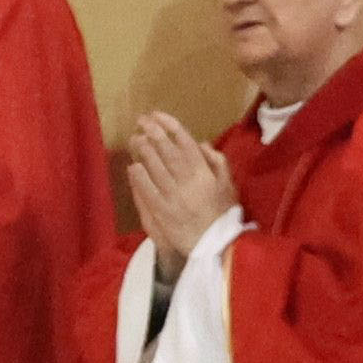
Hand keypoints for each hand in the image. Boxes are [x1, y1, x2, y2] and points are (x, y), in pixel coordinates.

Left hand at [124, 111, 238, 255]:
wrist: (218, 247)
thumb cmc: (224, 215)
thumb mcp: (229, 186)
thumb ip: (217, 162)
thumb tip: (201, 144)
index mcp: (205, 173)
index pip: (185, 142)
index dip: (170, 126)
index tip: (158, 115)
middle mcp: (188, 181)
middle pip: (166, 151)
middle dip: (152, 132)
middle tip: (141, 121)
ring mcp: (173, 197)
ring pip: (154, 168)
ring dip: (143, 150)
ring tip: (135, 138)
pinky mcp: (162, 212)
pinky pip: (147, 191)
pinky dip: (139, 177)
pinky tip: (133, 166)